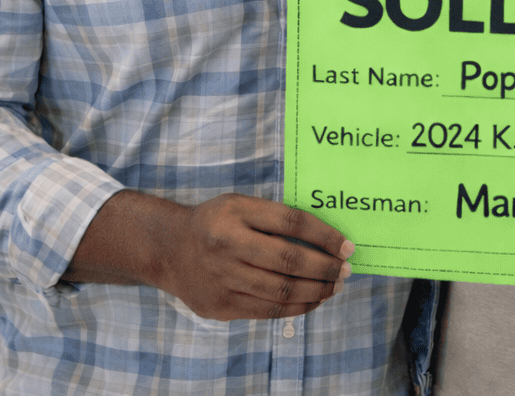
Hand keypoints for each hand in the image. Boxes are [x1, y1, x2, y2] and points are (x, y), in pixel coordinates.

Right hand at [63, 190, 352, 320]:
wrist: (167, 249)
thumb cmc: (214, 222)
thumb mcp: (239, 204)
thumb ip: (274, 217)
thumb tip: (325, 238)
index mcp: (234, 213)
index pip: (290, 223)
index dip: (324, 236)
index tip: (347, 246)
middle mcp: (227, 245)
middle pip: (289, 261)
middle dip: (325, 268)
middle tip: (345, 270)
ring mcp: (222, 278)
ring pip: (281, 291)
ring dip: (316, 291)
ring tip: (333, 287)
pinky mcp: (220, 306)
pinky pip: (267, 311)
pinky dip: (296, 307)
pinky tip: (312, 300)